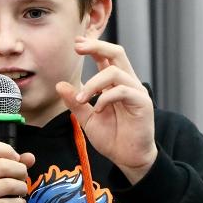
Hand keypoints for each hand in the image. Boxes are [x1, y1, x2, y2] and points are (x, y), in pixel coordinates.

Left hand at [57, 37, 156, 183]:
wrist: (128, 159)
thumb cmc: (112, 138)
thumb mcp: (87, 119)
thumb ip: (76, 102)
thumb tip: (60, 85)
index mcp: (115, 84)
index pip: (106, 57)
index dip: (92, 47)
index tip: (76, 43)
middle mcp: (128, 83)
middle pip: (117, 53)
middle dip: (97, 46)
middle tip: (78, 47)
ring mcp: (137, 92)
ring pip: (115, 72)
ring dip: (93, 83)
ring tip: (81, 99)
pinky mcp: (143, 103)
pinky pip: (123, 91)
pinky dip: (105, 98)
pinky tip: (97, 110)